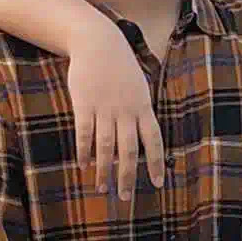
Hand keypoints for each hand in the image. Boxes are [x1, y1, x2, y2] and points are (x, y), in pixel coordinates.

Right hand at [65, 23, 167, 200]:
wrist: (98, 42)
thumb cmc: (119, 67)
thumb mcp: (137, 88)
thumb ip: (139, 113)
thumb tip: (139, 142)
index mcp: (142, 107)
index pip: (153, 141)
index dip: (156, 163)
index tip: (158, 184)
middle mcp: (126, 110)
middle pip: (129, 150)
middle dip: (128, 176)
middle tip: (125, 197)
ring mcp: (105, 108)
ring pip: (106, 146)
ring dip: (105, 170)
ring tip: (102, 188)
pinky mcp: (84, 104)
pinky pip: (85, 133)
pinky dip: (84, 152)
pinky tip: (84, 166)